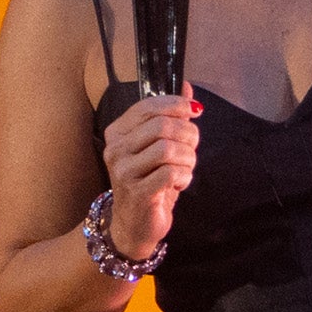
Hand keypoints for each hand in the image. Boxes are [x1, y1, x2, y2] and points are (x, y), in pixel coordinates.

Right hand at [98, 90, 198, 260]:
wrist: (134, 225)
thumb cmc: (148, 180)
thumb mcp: (157, 145)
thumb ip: (170, 115)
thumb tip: (186, 87)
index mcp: (117, 132)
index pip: (148, 106)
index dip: (176, 104)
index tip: (194, 111)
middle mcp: (116, 149)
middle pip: (162, 126)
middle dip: (188, 133)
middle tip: (193, 146)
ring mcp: (124, 172)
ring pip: (168, 149)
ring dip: (188, 157)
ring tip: (186, 167)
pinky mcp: (137, 193)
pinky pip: (171, 173)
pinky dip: (184, 176)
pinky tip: (181, 183)